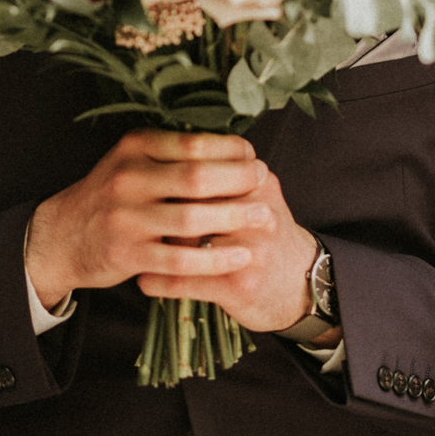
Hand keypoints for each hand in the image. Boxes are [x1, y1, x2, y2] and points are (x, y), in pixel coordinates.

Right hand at [25, 131, 277, 310]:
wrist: (61, 235)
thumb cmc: (112, 195)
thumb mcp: (132, 161)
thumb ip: (172, 152)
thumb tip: (237, 147)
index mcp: (133, 148)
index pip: (193, 143)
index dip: (231, 149)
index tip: (253, 155)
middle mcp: (127, 178)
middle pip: (196, 177)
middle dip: (239, 179)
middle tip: (265, 180)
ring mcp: (125, 218)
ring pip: (192, 219)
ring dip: (235, 218)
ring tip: (265, 216)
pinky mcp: (127, 255)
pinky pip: (181, 261)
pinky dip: (215, 259)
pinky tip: (241, 256)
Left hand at [136, 164, 318, 335]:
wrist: (303, 285)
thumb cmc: (266, 235)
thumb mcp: (258, 195)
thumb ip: (226, 173)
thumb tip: (176, 149)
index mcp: (259, 184)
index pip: (205, 167)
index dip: (171, 174)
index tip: (145, 180)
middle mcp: (259, 213)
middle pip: (193, 202)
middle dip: (159, 207)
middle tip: (132, 210)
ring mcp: (250, 251)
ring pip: (186, 243)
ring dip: (153, 245)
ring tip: (132, 243)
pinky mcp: (239, 286)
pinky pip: (186, 282)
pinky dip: (160, 282)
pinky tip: (144, 279)